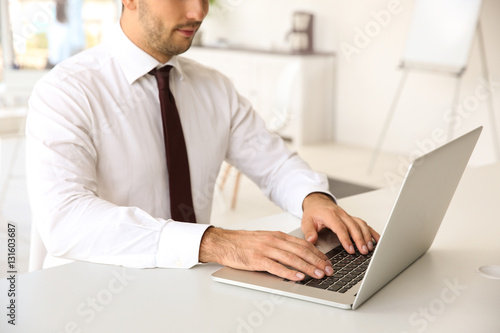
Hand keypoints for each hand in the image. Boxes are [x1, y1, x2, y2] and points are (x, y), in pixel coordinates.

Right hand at [199, 227, 333, 280]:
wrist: (224, 242)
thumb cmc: (243, 242)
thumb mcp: (265, 238)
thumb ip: (280, 245)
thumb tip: (297, 254)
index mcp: (277, 235)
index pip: (303, 244)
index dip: (318, 253)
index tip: (327, 261)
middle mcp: (274, 241)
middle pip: (301, 251)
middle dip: (318, 261)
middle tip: (329, 270)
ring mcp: (266, 250)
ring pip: (292, 259)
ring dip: (308, 267)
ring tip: (319, 274)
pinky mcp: (257, 260)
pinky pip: (277, 267)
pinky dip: (290, 272)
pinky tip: (299, 277)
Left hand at [301, 192, 379, 254]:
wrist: (318, 202)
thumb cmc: (313, 212)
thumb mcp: (306, 221)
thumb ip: (309, 231)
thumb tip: (311, 240)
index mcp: (330, 215)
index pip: (340, 227)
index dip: (346, 239)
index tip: (350, 249)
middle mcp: (341, 214)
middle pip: (353, 226)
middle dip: (359, 239)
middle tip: (363, 251)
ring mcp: (348, 216)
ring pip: (360, 225)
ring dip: (366, 236)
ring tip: (370, 248)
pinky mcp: (352, 219)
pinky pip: (364, 224)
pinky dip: (371, 232)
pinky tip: (377, 240)